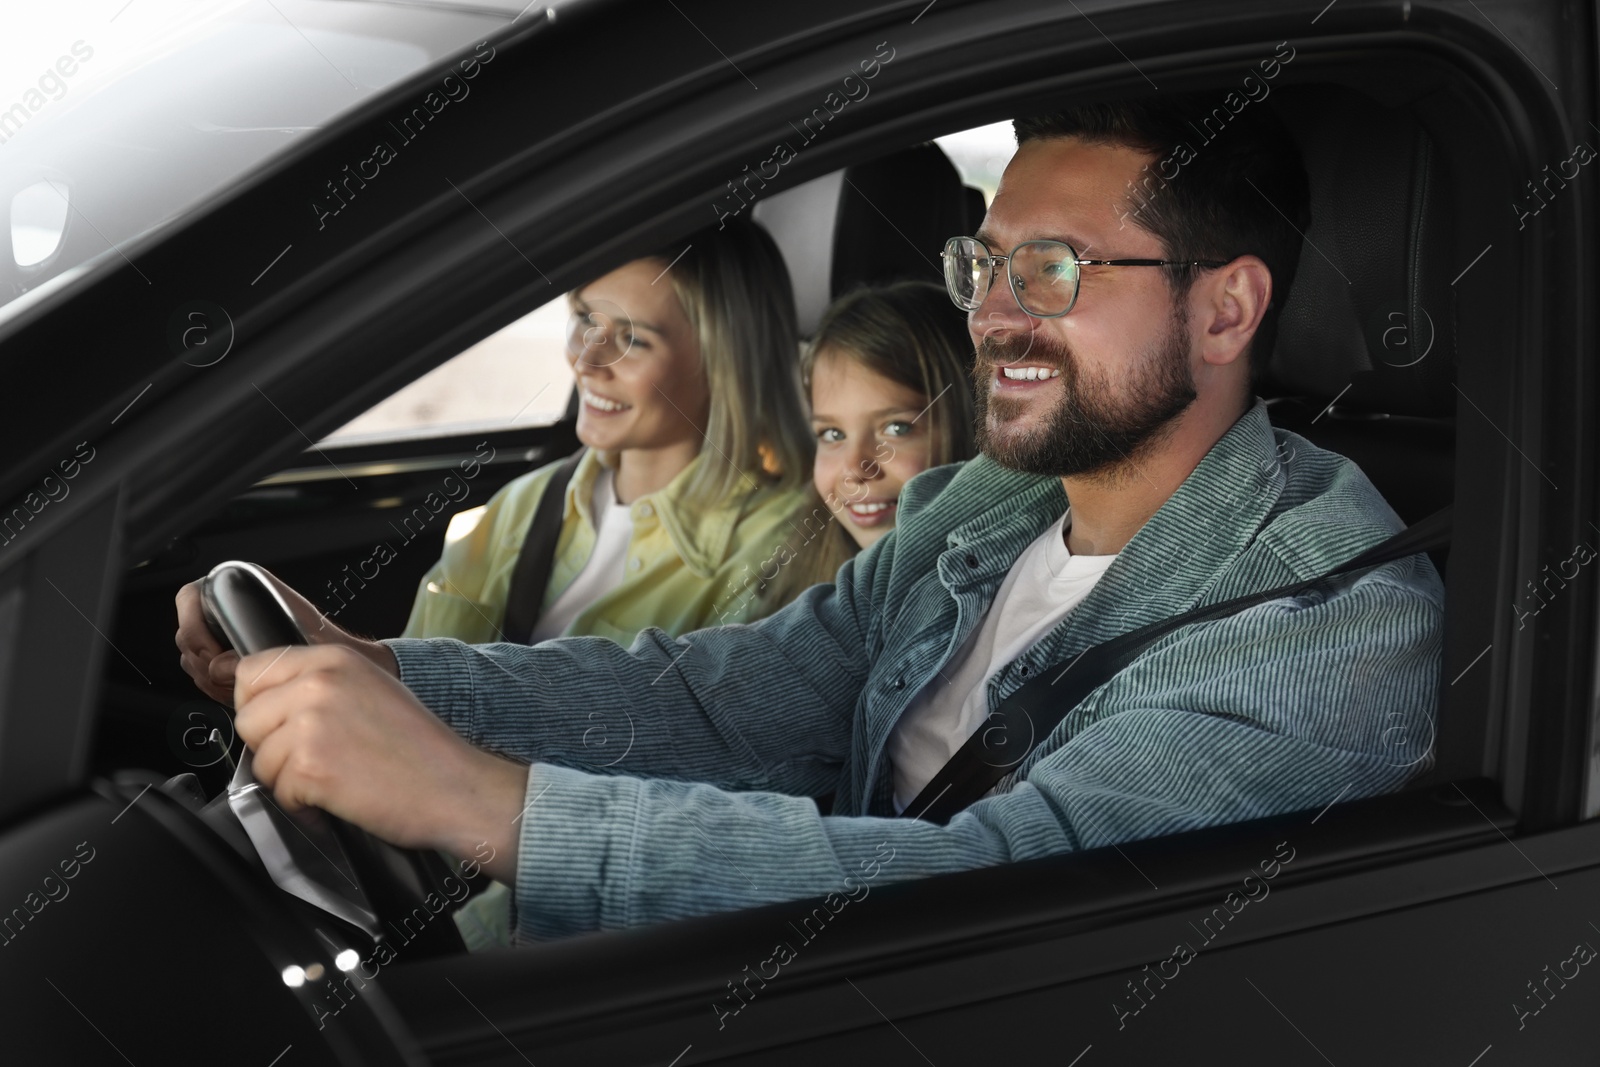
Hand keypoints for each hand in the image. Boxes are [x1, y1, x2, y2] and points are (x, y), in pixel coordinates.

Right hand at [174, 566, 397, 704]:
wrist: (336, 660)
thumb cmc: (321, 641)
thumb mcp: (286, 638)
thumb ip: (248, 650)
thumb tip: (222, 665)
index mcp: (242, 588)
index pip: (191, 598)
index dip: (193, 627)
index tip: (210, 652)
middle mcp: (230, 608)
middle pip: (187, 633)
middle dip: (202, 661)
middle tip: (224, 676)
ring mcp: (226, 634)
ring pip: (193, 657)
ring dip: (209, 677)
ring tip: (236, 685)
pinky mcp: (229, 659)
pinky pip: (205, 674)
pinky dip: (216, 686)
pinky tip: (236, 692)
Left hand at [233, 643, 524, 880]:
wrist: (456, 787)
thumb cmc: (422, 749)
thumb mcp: (372, 689)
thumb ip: (321, 685)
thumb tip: (269, 701)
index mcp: (333, 659)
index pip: (253, 671)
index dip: (260, 705)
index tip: (281, 726)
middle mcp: (318, 683)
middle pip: (247, 718)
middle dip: (271, 747)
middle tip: (314, 760)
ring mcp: (312, 724)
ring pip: (260, 760)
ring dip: (288, 780)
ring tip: (334, 780)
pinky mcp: (311, 767)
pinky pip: (278, 792)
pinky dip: (303, 806)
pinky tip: (338, 799)